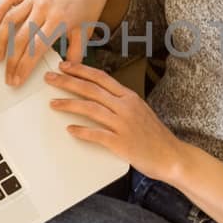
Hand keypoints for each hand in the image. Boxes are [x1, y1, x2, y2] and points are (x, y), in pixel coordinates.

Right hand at [0, 0, 120, 85]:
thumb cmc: (88, 5)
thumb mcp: (85, 33)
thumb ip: (75, 54)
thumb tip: (65, 72)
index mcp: (59, 21)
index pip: (35, 49)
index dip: (24, 67)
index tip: (17, 80)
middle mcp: (44, 9)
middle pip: (20, 39)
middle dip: (11, 61)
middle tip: (8, 76)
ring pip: (10, 20)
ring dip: (1, 40)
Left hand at [44, 60, 185, 176]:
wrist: (172, 156)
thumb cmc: (155, 137)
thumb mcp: (140, 111)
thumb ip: (121, 103)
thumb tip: (99, 98)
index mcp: (129, 97)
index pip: (101, 78)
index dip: (81, 70)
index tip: (65, 66)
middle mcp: (126, 107)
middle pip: (91, 90)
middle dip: (68, 82)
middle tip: (51, 78)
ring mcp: (124, 124)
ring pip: (91, 109)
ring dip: (69, 104)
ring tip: (54, 103)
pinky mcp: (121, 143)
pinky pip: (97, 134)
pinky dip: (82, 131)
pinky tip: (70, 129)